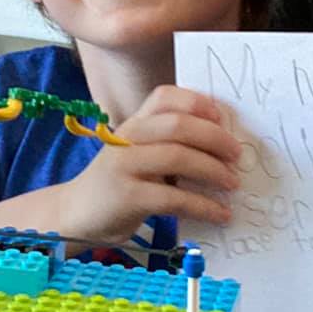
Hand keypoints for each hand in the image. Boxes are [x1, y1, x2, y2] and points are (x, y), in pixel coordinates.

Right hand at [51, 86, 240, 244]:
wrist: (75, 214)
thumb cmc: (117, 184)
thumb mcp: (137, 154)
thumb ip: (167, 144)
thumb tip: (221, 145)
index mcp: (133, 123)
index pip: (165, 97)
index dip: (198, 102)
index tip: (223, 118)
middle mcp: (127, 138)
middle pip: (178, 125)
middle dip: (215, 138)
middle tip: (237, 155)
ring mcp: (125, 166)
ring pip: (178, 158)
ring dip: (213, 171)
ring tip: (233, 184)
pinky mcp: (128, 197)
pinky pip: (174, 198)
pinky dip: (204, 206)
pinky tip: (221, 214)